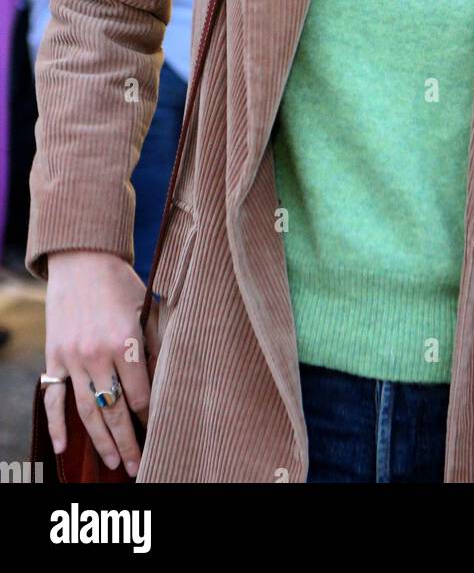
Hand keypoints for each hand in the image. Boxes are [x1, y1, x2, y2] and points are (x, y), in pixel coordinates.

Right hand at [42, 251, 159, 475]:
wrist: (82, 259)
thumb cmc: (120, 282)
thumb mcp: (146, 307)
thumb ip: (156, 341)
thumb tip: (167, 376)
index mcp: (125, 340)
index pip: (140, 394)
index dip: (149, 415)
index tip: (158, 429)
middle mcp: (97, 354)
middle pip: (115, 410)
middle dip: (129, 442)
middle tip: (139, 466)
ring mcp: (72, 358)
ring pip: (87, 412)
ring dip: (100, 441)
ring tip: (114, 463)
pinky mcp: (54, 357)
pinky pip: (53, 398)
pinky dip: (56, 424)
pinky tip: (63, 447)